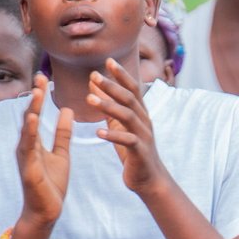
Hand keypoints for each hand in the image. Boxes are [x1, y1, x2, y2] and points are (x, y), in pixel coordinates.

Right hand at [17, 74, 73, 227]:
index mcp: (34, 142)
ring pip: (27, 129)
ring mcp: (25, 157)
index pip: (36, 114)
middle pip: (29, 116)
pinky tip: (33, 119)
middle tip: (40, 76)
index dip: (40, 96)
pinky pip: (28, 148)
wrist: (46, 211)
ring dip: (32, 110)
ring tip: (38, 92)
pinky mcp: (28, 169)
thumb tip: (67, 110)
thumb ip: (63, 134)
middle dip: (35, 97)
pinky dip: (30, 133)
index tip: (45, 77)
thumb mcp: (62, 154)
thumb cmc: (51, 184)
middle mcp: (26, 146)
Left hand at [92, 59, 167, 194]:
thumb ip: (108, 104)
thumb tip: (93, 83)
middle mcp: (144, 120)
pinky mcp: (140, 151)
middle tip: (93, 76)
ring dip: (108, 106)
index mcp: (140, 113)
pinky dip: (113, 136)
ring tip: (89, 100)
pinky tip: (99, 133)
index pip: (132, 88)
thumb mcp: (118, 124)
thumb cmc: (133, 150)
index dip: (121, 74)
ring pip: (127, 116)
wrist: (149, 178)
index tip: (108, 60)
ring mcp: (144, 135)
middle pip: (129, 98)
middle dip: (111, 86)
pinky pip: (127, 140)